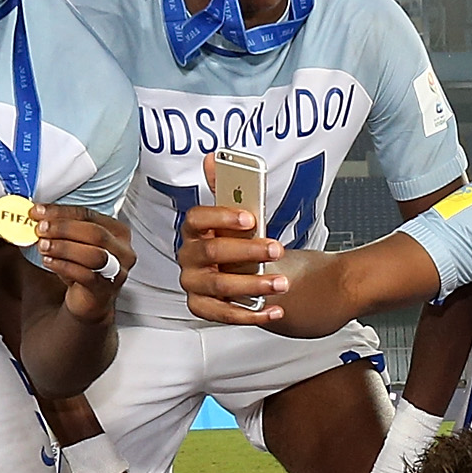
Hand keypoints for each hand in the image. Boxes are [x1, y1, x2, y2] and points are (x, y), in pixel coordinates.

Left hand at [33, 203, 134, 321]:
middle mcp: (122, 250)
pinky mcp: (105, 289)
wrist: (89, 301)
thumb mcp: (75, 243)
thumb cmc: (83, 268)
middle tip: (41, 228)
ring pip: (93, 255)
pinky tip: (49, 261)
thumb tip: (38, 216)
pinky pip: (86, 275)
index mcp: (117, 231)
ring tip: (43, 246)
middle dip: (64, 228)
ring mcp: (117, 271)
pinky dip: (64, 266)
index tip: (38, 212)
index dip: (61, 212)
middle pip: (95, 232)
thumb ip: (62, 228)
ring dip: (64, 247)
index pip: (88, 215)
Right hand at [174, 161, 286, 324]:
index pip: (196, 219)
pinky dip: (252, 315)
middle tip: (277, 249)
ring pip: (220, 286)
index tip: (251, 218)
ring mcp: (194, 284)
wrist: (243, 274)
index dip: (222, 217)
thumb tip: (212, 157)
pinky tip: (276, 309)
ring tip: (282, 283)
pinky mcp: (203, 308)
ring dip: (254, 285)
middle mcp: (189, 257)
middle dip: (248, 251)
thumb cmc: (237, 241)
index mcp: (193, 230)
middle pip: (213, 253)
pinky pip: (225, 315)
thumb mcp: (234, 217)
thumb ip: (225, 190)